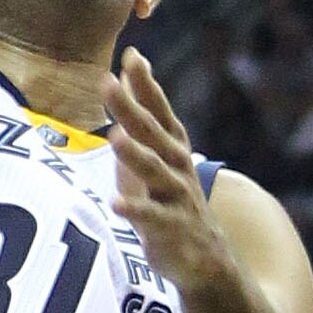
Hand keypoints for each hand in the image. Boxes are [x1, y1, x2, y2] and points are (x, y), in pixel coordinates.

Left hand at [110, 48, 226, 300]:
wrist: (205, 256)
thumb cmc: (170, 197)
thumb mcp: (156, 151)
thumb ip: (142, 111)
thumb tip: (129, 68)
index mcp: (172, 146)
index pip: (159, 109)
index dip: (145, 84)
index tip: (131, 56)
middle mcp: (177, 166)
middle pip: (152, 133)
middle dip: (131, 107)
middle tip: (108, 83)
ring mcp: (177, 196)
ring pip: (155, 171)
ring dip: (136, 154)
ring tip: (116, 137)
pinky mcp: (172, 228)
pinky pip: (152, 218)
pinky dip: (135, 210)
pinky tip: (115, 203)